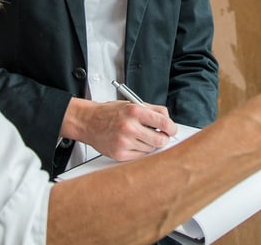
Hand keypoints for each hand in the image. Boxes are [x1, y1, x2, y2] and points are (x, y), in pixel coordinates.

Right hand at [62, 98, 178, 160]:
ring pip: (151, 149)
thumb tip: (168, 119)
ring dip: (150, 144)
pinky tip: (132, 143)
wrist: (88, 121)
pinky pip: (140, 156)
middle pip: (160, 140)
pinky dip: (140, 151)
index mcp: (134, 111)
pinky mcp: (119, 154)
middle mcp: (129, 127)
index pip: (164, 122)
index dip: (172, 128)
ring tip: (139, 136)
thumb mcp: (132, 104)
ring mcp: (124, 142)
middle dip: (163, 138)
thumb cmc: (110, 112)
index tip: (172, 130)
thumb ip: (152, 110)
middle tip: (160, 136)